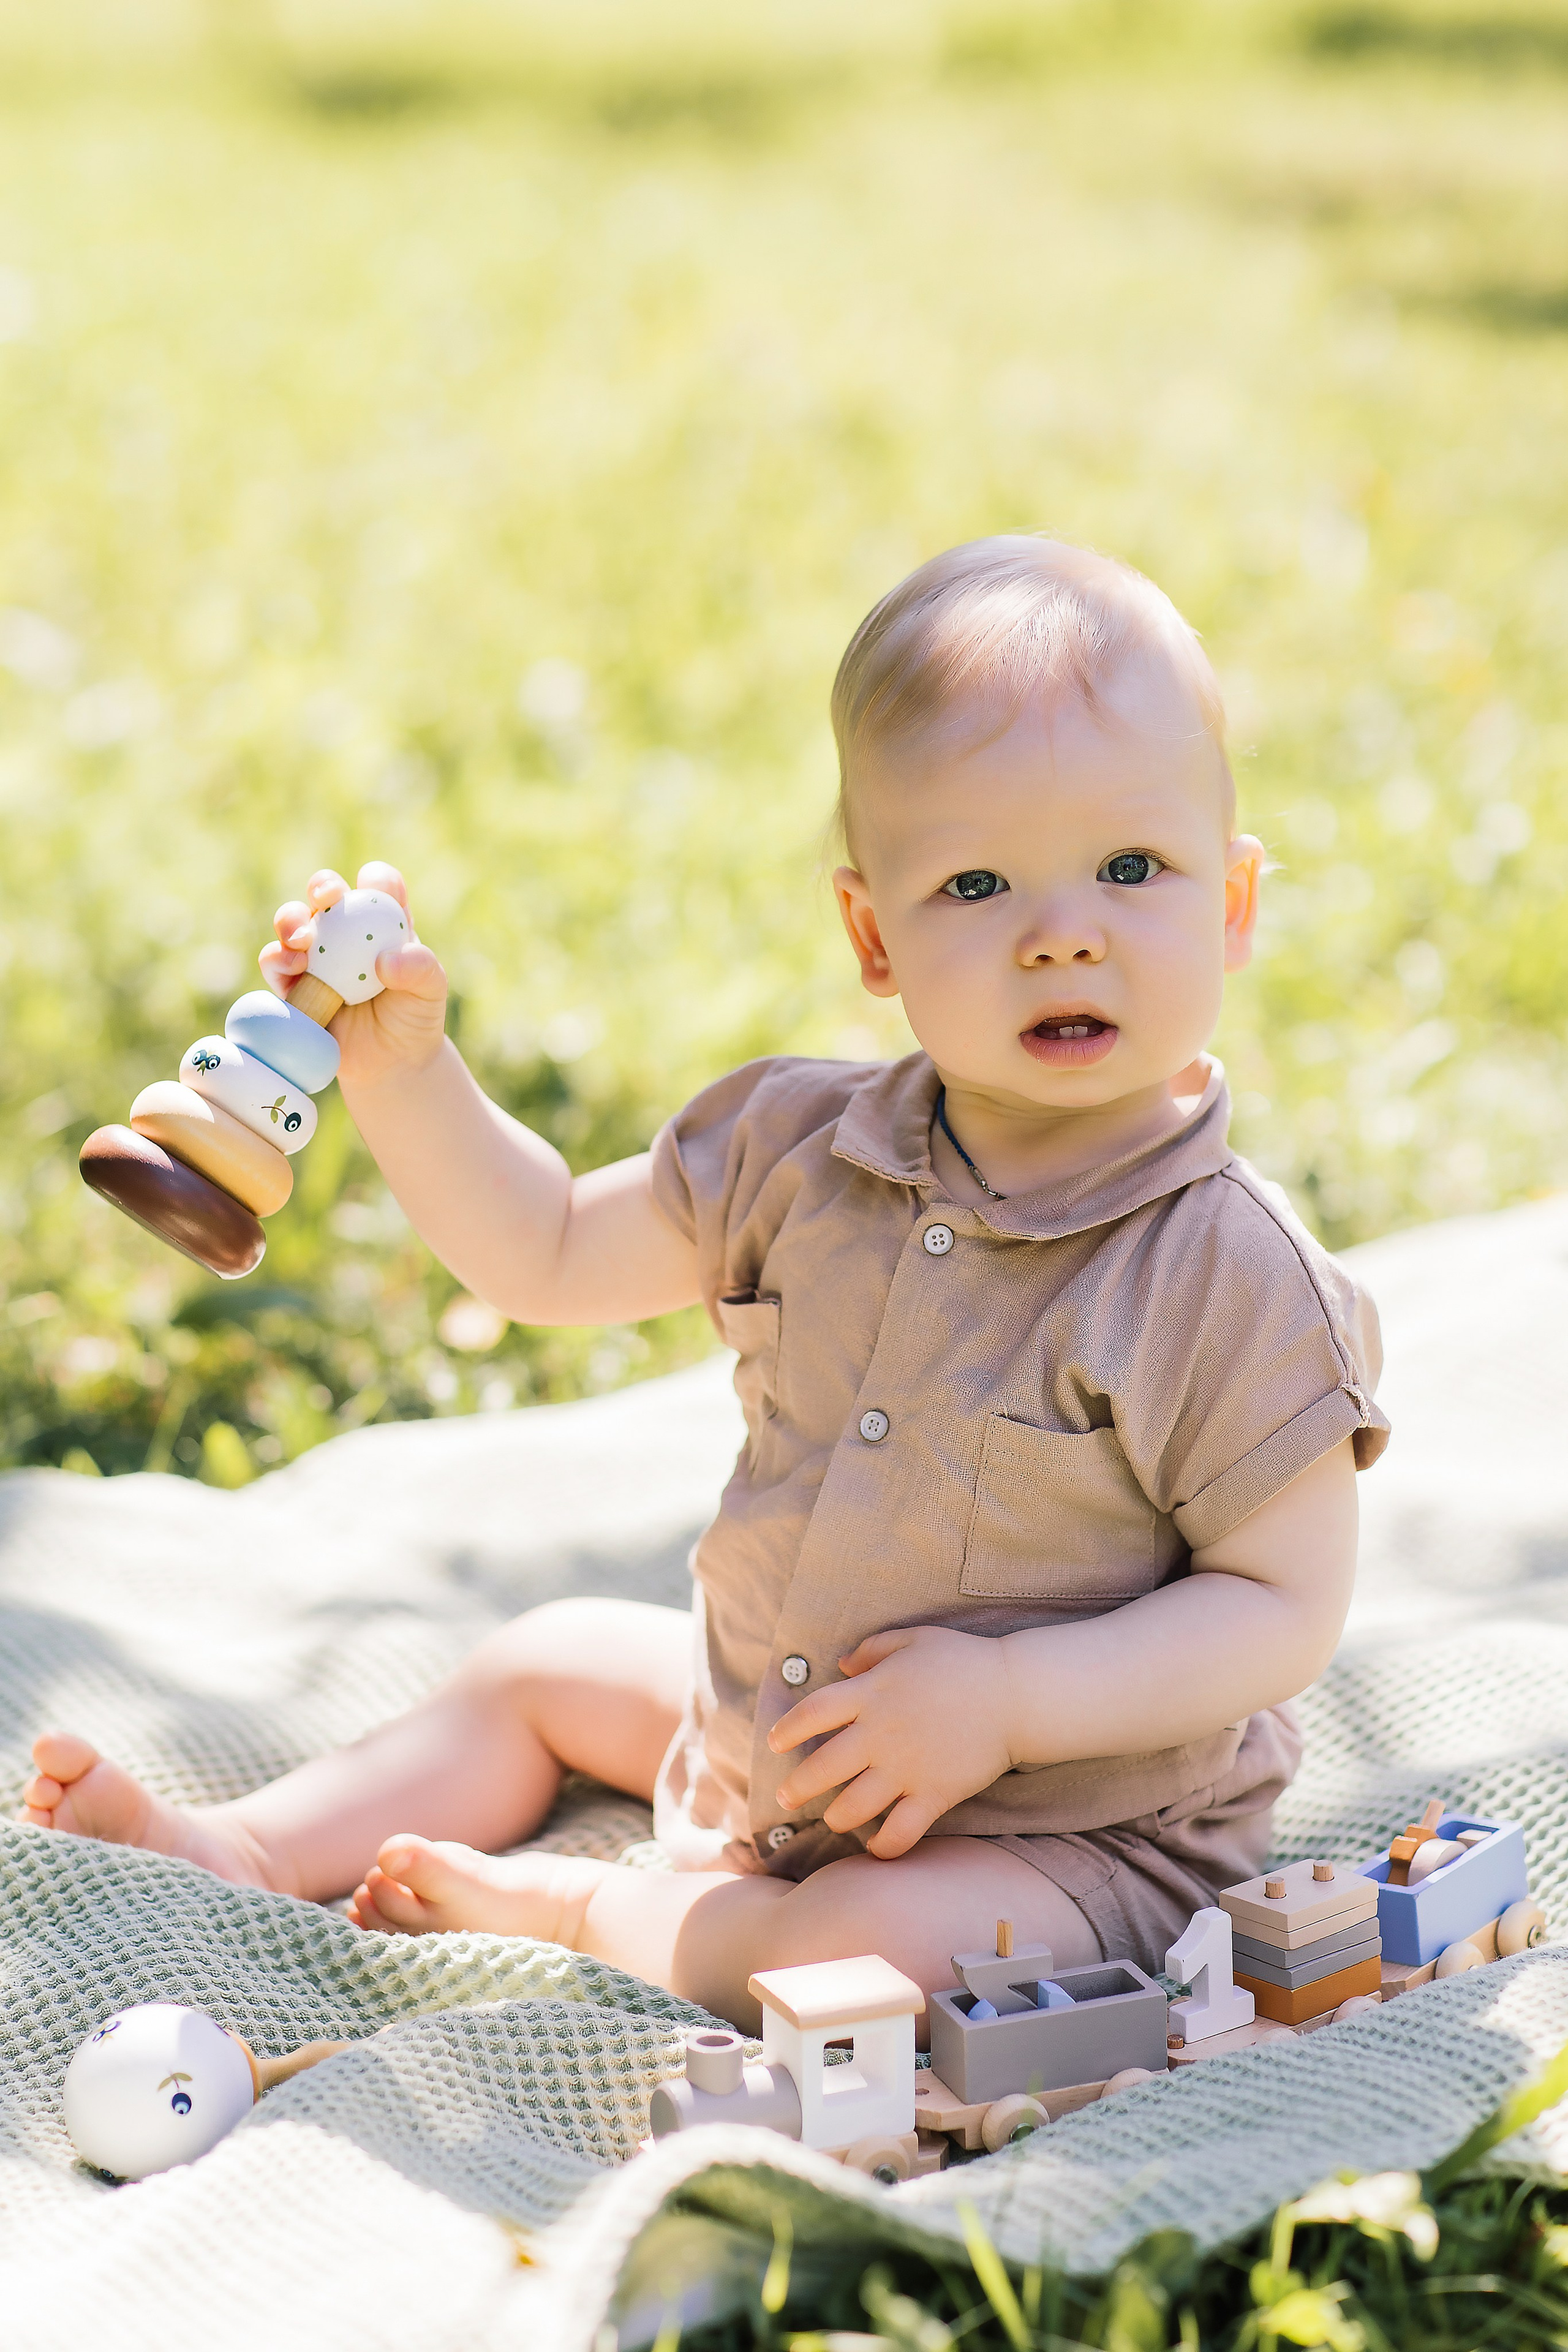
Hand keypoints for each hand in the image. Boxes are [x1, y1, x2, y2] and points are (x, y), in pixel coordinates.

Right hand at [259, 862, 447, 1089]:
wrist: (391, 1064)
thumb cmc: (414, 1018)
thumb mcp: (430, 990)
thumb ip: (419, 967)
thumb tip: (383, 960)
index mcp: (382, 922)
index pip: (378, 886)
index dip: (377, 880)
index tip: (376, 888)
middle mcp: (344, 931)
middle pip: (325, 892)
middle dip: (322, 885)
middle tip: (327, 896)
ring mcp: (315, 955)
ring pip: (291, 921)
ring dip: (291, 920)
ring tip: (303, 939)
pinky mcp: (292, 983)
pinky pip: (275, 962)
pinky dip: (279, 958)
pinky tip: (295, 966)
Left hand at [767, 1625, 1016, 1858]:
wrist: (1016, 1694)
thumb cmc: (964, 1662)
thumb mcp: (914, 1639)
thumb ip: (872, 1649)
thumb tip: (841, 1664)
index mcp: (872, 1693)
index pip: (813, 1713)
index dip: (787, 1729)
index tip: (774, 1742)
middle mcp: (881, 1733)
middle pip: (822, 1767)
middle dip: (797, 1786)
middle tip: (786, 1797)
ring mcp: (906, 1767)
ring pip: (853, 1806)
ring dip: (836, 1817)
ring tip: (833, 1818)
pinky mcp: (934, 1794)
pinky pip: (900, 1832)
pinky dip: (884, 1846)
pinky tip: (876, 1846)